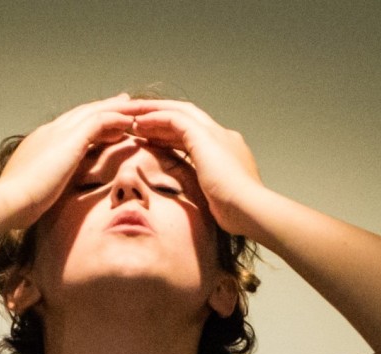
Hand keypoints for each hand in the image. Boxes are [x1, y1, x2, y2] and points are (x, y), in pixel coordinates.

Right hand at [0, 94, 134, 228]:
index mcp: (40, 143)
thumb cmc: (18, 205)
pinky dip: (117, 118)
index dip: (88, 122)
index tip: (105, 122)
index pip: (69, 127)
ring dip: (118, 109)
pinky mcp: (71, 139)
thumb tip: (46, 198)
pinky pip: (100, 120)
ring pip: (95, 111)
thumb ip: (44, 188)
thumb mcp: (34, 192)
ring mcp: (59, 132)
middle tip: (125, 103)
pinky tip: (131, 122)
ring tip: (138, 108)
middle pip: (84, 113)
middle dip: (105, 107)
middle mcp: (50, 132)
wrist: (10, 200)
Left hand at [122, 100, 265, 236]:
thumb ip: (208, 195)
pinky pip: (174, 118)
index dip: (171, 135)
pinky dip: (155, 118)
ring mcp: (216, 134)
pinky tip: (138, 123)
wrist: (251, 209)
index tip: (151, 139)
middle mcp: (223, 136)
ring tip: (130, 116)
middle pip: (186, 117)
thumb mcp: (218, 201)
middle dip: (160, 116)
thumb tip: (196, 204)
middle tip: (137, 119)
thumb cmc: (237, 214)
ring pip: (178, 112)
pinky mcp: (205, 136)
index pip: (194, 136)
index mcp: (228, 151)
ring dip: (153, 112)